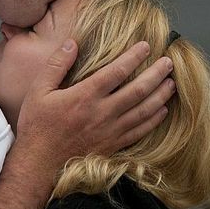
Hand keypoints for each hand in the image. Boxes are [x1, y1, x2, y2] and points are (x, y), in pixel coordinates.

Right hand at [16, 38, 174, 172]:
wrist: (38, 166)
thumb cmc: (37, 127)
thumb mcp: (38, 91)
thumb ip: (56, 65)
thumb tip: (73, 42)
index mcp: (85, 96)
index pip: (117, 71)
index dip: (134, 57)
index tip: (147, 46)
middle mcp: (102, 113)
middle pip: (138, 90)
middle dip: (156, 74)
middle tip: (169, 62)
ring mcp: (110, 131)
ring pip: (144, 110)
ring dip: (160, 95)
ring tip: (172, 83)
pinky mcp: (113, 146)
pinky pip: (140, 131)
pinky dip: (154, 120)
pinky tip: (162, 111)